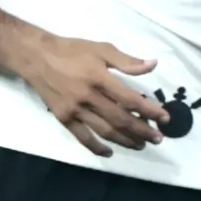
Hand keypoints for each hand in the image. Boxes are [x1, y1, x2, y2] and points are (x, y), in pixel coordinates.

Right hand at [14, 28, 164, 154]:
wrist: (36, 57)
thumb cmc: (72, 50)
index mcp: (99, 78)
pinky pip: (83, 137)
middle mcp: (88, 97)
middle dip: (142, 130)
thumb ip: (127, 61)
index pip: (130, 99)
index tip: (164, 118)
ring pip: (105, 131)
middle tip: (158, 138)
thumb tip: (153, 65)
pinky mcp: (63, 118)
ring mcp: (75, 110)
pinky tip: (110, 152)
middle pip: (120, 119)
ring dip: (125, 140)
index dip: (149, 110)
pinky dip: (97, 147)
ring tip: (141, 144)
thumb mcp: (101, 49)